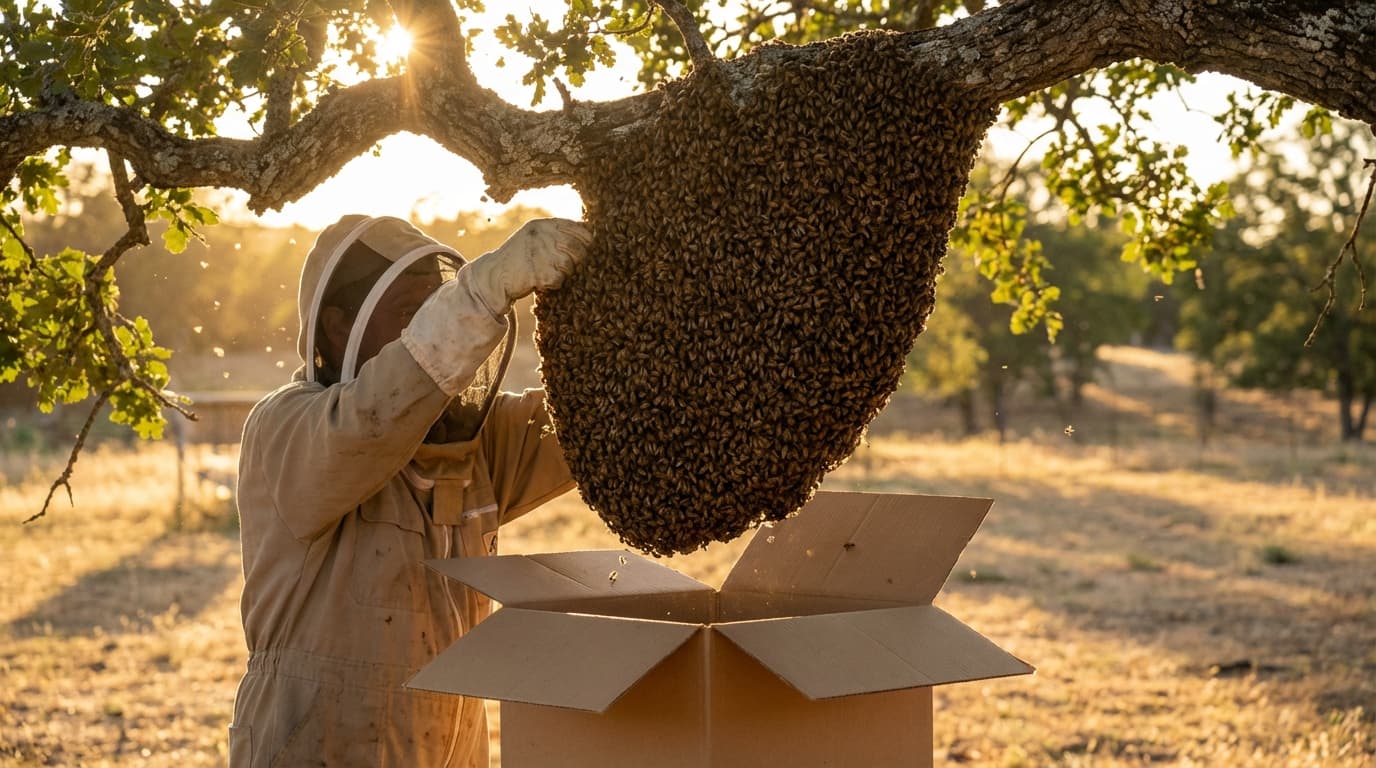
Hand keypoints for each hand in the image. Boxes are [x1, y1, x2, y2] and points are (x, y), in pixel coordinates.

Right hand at [466, 218, 592, 316]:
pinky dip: (553, 283)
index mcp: (542, 225)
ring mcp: (540, 255)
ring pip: (570, 265)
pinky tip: (541, 280)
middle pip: (578, 248)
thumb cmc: (518, 257)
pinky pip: (559, 280)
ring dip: (564, 272)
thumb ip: (556, 232)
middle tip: (565, 264)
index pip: (579, 228)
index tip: (586, 246)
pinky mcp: (539, 274)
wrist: (494, 275)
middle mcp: (542, 237)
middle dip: (577, 259)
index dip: (587, 239)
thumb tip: (590, 231)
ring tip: (549, 272)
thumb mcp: (534, 236)